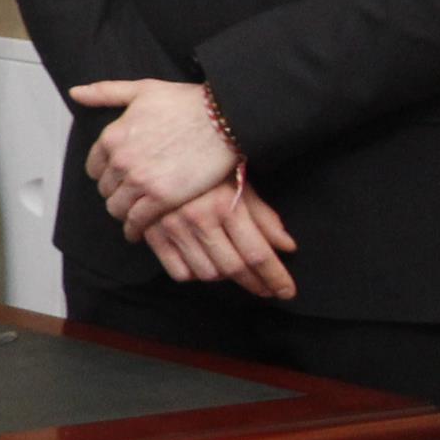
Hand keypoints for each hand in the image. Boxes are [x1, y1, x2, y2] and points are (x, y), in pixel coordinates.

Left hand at [72, 78, 237, 233]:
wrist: (225, 119)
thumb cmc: (188, 103)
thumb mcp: (141, 90)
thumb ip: (104, 93)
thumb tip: (76, 93)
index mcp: (112, 137)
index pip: (93, 167)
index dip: (104, 174)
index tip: (114, 178)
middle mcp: (120, 161)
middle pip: (105, 189)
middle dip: (114, 192)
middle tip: (127, 196)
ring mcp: (140, 181)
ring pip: (116, 207)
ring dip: (122, 212)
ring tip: (132, 214)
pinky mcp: (162, 198)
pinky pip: (137, 221)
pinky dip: (134, 229)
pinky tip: (137, 232)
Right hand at [142, 178, 298, 300]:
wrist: (156, 147)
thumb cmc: (206, 164)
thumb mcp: (240, 183)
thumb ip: (264, 217)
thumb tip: (287, 247)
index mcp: (225, 204)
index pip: (258, 254)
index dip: (276, 278)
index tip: (286, 292)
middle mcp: (199, 218)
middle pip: (234, 268)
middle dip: (256, 284)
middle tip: (267, 289)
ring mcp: (172, 227)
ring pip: (206, 273)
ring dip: (225, 277)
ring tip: (234, 269)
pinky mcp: (152, 233)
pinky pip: (178, 271)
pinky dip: (194, 274)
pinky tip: (203, 262)